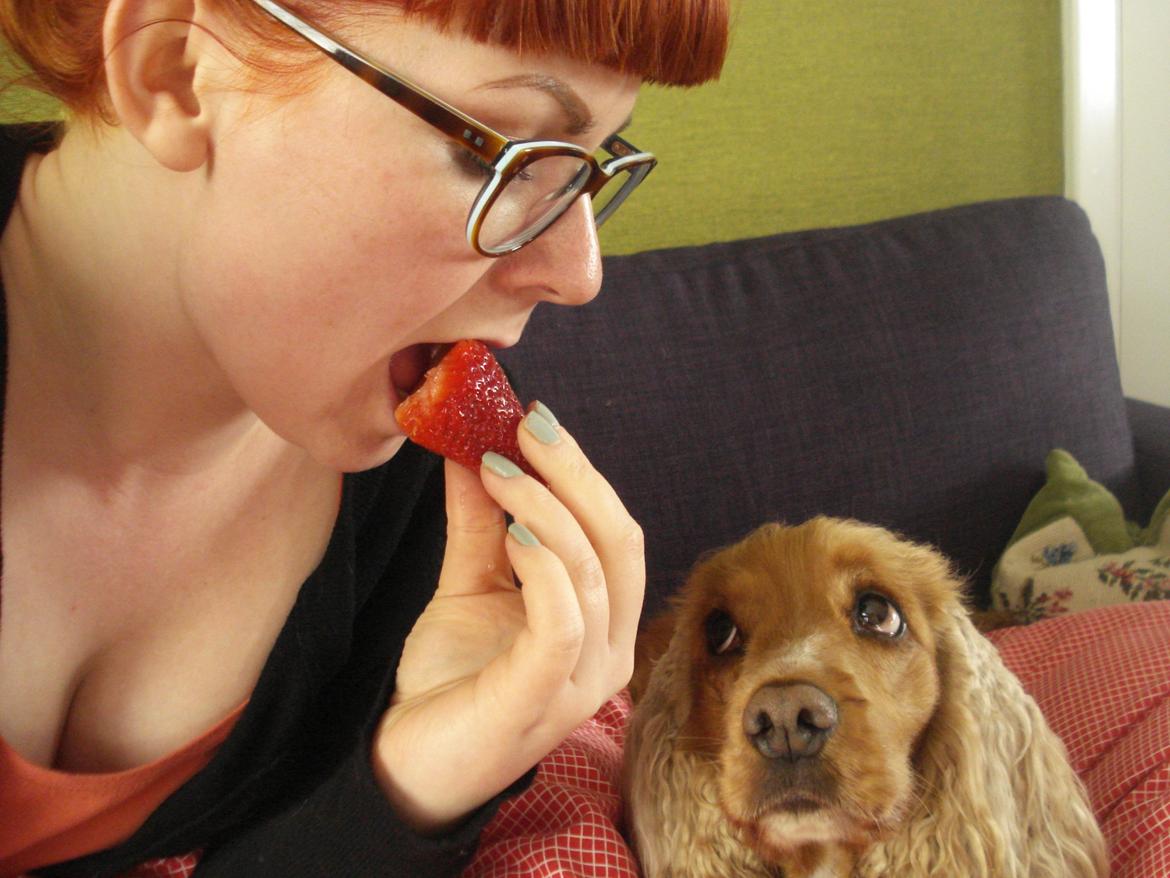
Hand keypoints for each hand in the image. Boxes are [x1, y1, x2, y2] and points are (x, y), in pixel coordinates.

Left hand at [371, 406, 644, 831]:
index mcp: (603, 620)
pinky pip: (563, 624)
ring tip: (494, 469)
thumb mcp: (469, 582)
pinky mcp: (543, 700)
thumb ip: (480, 522)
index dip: (581, 471)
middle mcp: (609, 651)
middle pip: (618, 543)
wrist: (407, 763)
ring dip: (545, 509)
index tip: (532, 419)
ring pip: (591, 575)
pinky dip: (544, 568)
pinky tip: (511, 533)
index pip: (616, 533)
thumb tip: (473, 446)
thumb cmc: (452, 677)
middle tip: (524, 426)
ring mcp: (583, 681)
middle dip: (574, 474)